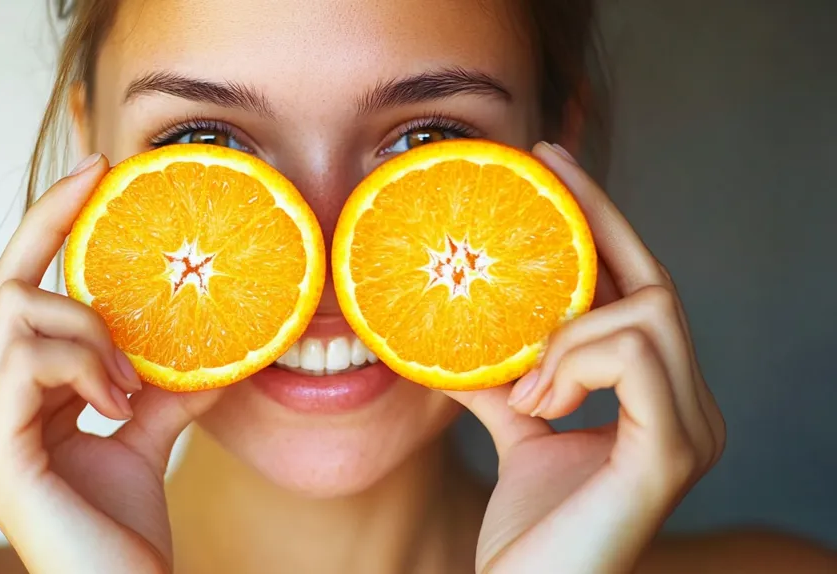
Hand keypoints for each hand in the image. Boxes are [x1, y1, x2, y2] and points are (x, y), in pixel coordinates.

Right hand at [0, 154, 220, 572]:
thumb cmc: (121, 530)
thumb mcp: (144, 434)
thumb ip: (162, 386)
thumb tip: (215, 343)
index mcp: (0, 401)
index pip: (14, 295)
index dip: (46, 227)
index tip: (95, 172)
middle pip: (2, 287)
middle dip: (52, 223)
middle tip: (104, 180)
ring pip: (14, 313)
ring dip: (87, 330)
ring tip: (128, 380)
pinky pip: (27, 361)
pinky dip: (84, 366)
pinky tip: (118, 402)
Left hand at [446, 143, 725, 572]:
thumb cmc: (527, 534)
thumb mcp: (514, 432)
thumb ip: (502, 381)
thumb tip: (457, 339)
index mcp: (660, 401)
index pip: (637, 293)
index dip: (602, 223)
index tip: (553, 167)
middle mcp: (692, 408)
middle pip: (653, 284)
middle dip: (596, 221)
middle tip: (542, 172)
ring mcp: (693, 428)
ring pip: (648, 312)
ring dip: (568, 334)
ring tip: (526, 388)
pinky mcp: (673, 450)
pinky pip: (636, 353)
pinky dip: (577, 363)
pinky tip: (539, 404)